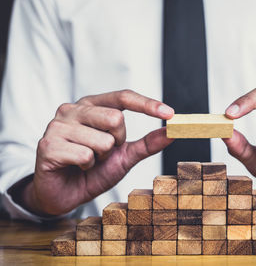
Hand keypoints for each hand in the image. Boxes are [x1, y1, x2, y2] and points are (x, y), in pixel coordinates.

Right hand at [20, 90, 173, 215]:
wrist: (65, 194)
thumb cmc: (93, 171)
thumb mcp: (125, 156)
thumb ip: (147, 143)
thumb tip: (172, 132)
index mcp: (91, 106)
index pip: (123, 96)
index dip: (147, 104)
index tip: (170, 114)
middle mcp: (72, 109)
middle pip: (116, 118)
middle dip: (117, 142)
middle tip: (103, 152)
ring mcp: (57, 125)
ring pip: (102, 140)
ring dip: (101, 158)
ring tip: (87, 161)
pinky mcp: (48, 145)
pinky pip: (85, 156)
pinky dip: (86, 167)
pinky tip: (75, 167)